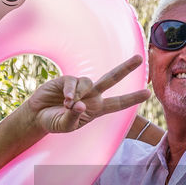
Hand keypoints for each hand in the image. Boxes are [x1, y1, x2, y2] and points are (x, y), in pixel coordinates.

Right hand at [27, 55, 149, 133]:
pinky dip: (72, 91)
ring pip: (89, 82)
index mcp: (97, 109)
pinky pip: (74, 82)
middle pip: (111, 79)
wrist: (37, 116)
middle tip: (140, 58)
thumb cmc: (55, 122)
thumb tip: (81, 104)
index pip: (118, 103)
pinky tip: (66, 100)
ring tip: (68, 106)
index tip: (148, 93)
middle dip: (125, 68)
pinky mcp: (67, 80)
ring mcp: (80, 87)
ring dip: (80, 95)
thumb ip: (74, 117)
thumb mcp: (66, 126)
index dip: (132, 98)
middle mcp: (92, 95)